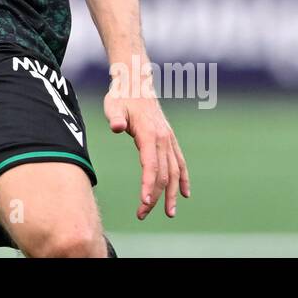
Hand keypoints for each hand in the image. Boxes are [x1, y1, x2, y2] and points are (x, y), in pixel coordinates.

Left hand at [103, 89, 189, 219]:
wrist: (135, 83)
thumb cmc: (121, 96)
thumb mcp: (113, 105)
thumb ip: (116, 118)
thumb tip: (117, 127)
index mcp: (149, 133)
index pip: (151, 165)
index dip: (148, 185)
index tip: (144, 202)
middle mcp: (163, 139)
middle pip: (163, 174)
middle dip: (155, 196)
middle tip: (142, 214)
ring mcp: (169, 139)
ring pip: (174, 171)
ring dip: (171, 193)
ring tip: (168, 213)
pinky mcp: (169, 140)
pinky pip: (180, 162)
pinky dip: (183, 179)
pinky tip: (183, 194)